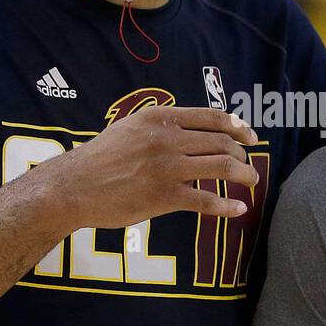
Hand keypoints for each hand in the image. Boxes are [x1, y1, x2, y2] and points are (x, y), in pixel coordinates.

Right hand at [52, 106, 259, 227]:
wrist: (74, 186)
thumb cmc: (100, 158)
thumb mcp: (130, 128)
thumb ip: (160, 127)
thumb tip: (190, 131)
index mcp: (160, 118)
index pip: (211, 117)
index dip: (237, 126)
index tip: (250, 137)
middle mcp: (168, 139)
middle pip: (222, 142)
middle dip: (242, 155)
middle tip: (248, 166)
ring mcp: (168, 167)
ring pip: (222, 167)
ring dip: (244, 175)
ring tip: (251, 183)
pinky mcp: (165, 196)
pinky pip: (207, 200)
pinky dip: (227, 205)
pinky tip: (238, 209)